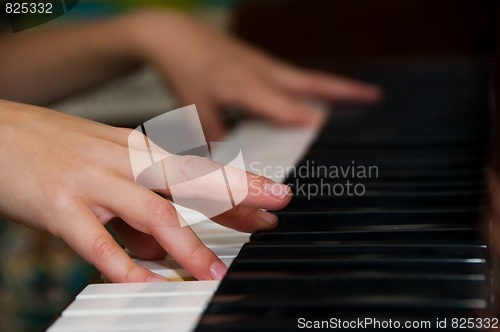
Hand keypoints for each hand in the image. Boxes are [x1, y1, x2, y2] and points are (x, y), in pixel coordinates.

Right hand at [0, 100, 290, 281]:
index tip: (274, 199)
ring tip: (214, 272)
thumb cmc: (58, 151)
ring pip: (151, 211)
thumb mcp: (109, 171)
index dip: (239, 185)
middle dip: (235, 196)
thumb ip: (140, 211)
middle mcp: (124, 161)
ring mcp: (94, 180)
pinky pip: (98, 241)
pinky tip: (146, 281)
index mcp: (139, 151)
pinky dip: (124, 264)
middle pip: (190, 180)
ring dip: (187, 244)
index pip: (200, 169)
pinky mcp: (60, 204)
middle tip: (271, 214)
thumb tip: (168, 249)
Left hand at [130, 10, 381, 139]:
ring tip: (363, 94)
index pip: (285, 107)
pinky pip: (294, 75)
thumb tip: (232, 163)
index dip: (306, 120)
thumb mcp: (196, 112)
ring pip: (307, 77)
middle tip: (375, 96)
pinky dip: (312, 85)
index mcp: (247, 87)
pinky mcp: (262, 63)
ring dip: (335, 86)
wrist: (176, 35)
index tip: (327, 132)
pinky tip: (317, 94)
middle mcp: (263, 73)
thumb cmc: (186, 72)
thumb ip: (217, 140)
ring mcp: (264, 65)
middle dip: (344, 91)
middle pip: (312, 82)